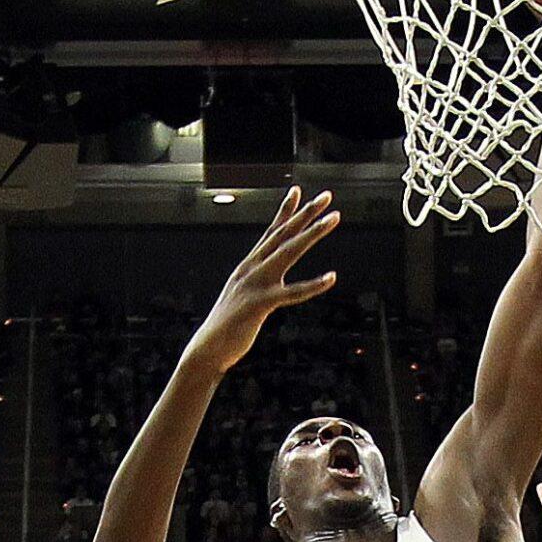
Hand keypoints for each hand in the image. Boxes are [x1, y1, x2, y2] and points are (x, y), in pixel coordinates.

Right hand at [190, 187, 339, 375]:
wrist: (207, 349)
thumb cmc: (227, 329)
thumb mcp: (242, 300)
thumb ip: (255, 287)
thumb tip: (266, 286)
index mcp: (248, 267)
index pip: (270, 233)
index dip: (285, 211)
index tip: (297, 191)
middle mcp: (251, 268)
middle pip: (283, 234)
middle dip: (305, 213)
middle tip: (326, 196)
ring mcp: (255, 284)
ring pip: (289, 251)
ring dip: (312, 233)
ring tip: (334, 218)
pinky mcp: (260, 304)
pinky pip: (292, 293)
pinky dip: (313, 285)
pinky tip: (331, 277)